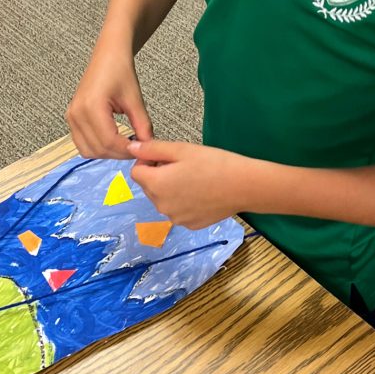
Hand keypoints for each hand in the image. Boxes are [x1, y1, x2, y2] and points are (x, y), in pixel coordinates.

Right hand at [65, 49, 152, 159]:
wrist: (108, 56)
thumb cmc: (120, 71)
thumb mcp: (135, 99)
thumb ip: (142, 125)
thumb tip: (148, 146)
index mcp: (91, 106)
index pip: (108, 141)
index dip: (125, 150)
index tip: (140, 150)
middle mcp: (77, 113)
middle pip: (97, 148)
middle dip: (118, 154)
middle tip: (135, 148)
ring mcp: (71, 116)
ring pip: (88, 150)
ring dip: (107, 153)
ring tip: (124, 145)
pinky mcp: (71, 117)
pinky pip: (82, 142)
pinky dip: (97, 147)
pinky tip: (113, 140)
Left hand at [128, 139, 248, 229]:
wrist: (244, 186)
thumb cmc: (213, 163)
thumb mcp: (182, 149)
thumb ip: (153, 149)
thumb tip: (131, 148)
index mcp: (156, 185)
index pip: (135, 172)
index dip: (147, 161)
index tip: (166, 156)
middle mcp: (161, 206)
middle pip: (149, 186)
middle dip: (159, 175)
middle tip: (183, 165)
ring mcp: (176, 218)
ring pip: (163, 199)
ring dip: (171, 188)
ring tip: (194, 178)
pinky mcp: (190, 225)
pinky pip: (178, 210)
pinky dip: (184, 201)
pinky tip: (202, 192)